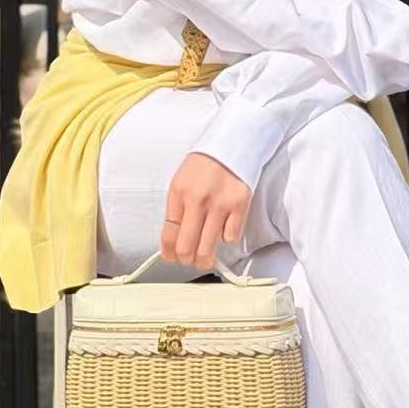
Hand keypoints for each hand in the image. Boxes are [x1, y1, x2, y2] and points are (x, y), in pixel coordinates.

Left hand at [162, 152, 250, 269]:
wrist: (229, 146)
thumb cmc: (203, 167)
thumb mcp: (180, 184)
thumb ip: (177, 210)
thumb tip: (174, 241)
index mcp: (178, 194)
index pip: (169, 235)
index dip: (169, 253)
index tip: (172, 258)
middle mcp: (197, 200)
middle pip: (187, 247)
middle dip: (187, 260)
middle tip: (190, 260)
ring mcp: (220, 204)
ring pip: (208, 248)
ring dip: (205, 259)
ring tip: (206, 259)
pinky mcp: (239, 206)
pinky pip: (230, 237)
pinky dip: (226, 238)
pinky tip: (224, 229)